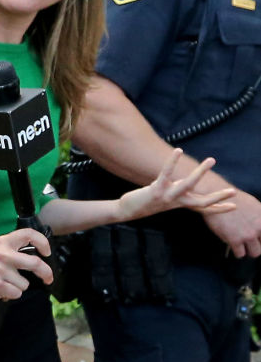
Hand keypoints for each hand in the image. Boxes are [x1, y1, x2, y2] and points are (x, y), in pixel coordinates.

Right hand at [0, 227, 51, 304]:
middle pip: (35, 263)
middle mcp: (1, 254)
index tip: (46, 252)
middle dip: (45, 273)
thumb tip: (41, 256)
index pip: (28, 234)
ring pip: (25, 283)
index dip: (43, 242)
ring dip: (19, 286)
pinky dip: (12, 294)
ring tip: (7, 282)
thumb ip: (18, 248)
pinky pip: (17, 293)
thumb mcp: (0, 249)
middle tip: (47, 277)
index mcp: (4, 242)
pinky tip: (2, 289)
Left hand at [117, 149, 235, 221]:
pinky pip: (166, 173)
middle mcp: (177, 203)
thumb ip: (179, 194)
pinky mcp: (156, 190)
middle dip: (218, 197)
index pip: (204, 209)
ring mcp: (167, 197)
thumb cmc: (148, 202)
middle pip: (202, 202)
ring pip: (188, 185)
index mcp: (181, 204)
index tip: (235, 206)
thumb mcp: (167, 199)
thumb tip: (190, 185)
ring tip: (211, 160)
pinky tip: (178, 150)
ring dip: (200, 173)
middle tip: (234, 192)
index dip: (219, 209)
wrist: (127, 210)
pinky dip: (172, 161)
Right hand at [203, 188, 260, 257]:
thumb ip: (259, 216)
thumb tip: (259, 225)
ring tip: (240, 246)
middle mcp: (259, 227)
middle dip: (256, 245)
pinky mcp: (235, 240)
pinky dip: (236, 251)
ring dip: (247, 250)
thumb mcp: (253, 204)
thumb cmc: (231, 198)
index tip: (256, 238)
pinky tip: (231, 245)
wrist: (215, 196)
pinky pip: (240, 254)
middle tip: (248, 243)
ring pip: (255, 253)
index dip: (260, 238)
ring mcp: (248, 234)